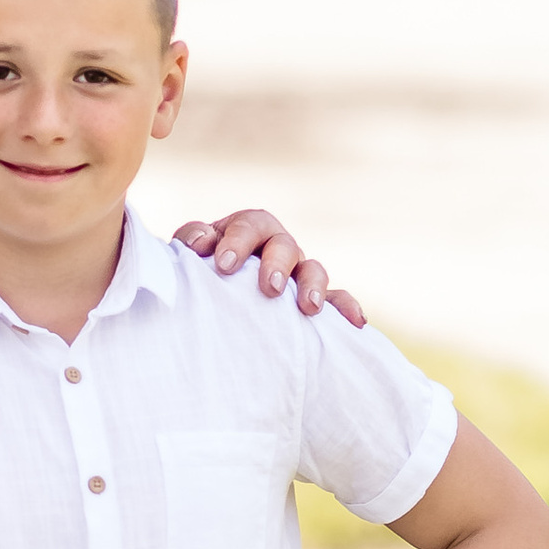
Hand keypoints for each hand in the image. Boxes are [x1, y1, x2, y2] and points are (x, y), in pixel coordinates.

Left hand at [170, 204, 365, 324]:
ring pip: (313, 270)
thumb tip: (202, 242)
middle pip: (284, 245)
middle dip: (277, 264)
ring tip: (308, 309)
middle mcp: (277, 247)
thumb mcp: (192, 251)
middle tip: (268, 288)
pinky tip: (356, 323)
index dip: (238, 241)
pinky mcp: (312, 298)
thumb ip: (192, 239)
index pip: (248, 226)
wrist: (211, 295)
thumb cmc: (201, 269)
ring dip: (313, 286)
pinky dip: (347, 307)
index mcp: (248, 229)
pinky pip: (337, 299)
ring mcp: (298, 273)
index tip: (223, 264)